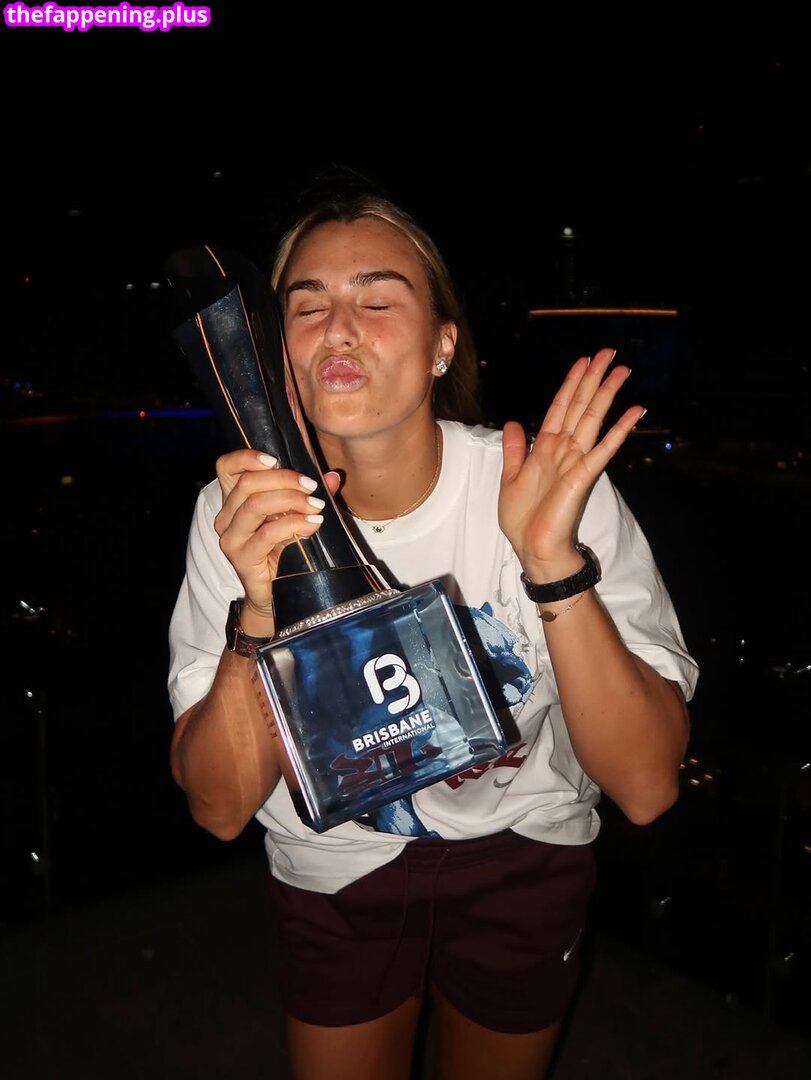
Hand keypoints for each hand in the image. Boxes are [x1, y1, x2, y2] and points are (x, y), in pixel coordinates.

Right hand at [213, 450, 339, 614]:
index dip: (247, 457)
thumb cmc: (284, 552)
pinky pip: (267, 533)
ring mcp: (231, 538)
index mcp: (234, 501)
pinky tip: (313, 524)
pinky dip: (294, 524)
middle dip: (284, 479)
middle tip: (312, 487)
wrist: (275, 594)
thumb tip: (333, 476)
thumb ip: (310, 495)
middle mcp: (227, 517)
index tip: (276, 459)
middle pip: (247, 483)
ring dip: (291, 500)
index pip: (226, 467)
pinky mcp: (242, 558)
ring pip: (255, 505)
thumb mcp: (297, 517)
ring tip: (316, 506)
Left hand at [498, 348, 645, 580]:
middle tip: (609, 352)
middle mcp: (563, 449)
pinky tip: (635, 411)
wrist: (533, 548)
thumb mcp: (510, 478)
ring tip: (622, 370)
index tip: (583, 361)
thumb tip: (515, 423)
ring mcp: (576, 460)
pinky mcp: (584, 475)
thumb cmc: (523, 519)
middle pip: (580, 406)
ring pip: (593, 419)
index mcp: (545, 448)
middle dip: (593, 378)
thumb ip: (515, 450)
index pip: (560, 407)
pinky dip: (619, 429)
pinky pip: (603, 448)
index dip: (571, 383)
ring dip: (607, 393)